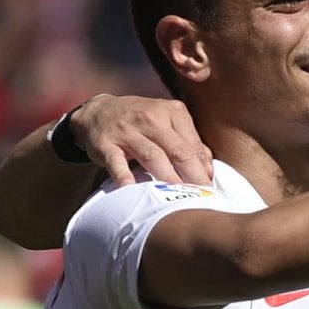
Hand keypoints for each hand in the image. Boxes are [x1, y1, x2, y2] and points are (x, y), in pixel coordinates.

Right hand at [70, 95, 212, 186]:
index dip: (203, 169)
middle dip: (193, 177)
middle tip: (201, 197)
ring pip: (153, 157)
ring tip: (178, 197)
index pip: (192, 145)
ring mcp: (128, 130)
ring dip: (167, 178)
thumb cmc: (141, 122)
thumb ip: (188, 142)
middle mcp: (152, 118)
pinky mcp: (106, 143)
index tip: (210, 188)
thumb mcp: (167, 122)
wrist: (98, 111)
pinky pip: (117, 162)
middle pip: (178, 151)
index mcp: (172, 111)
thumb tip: (209, 169)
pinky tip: (133, 190)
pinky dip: (125, 176)